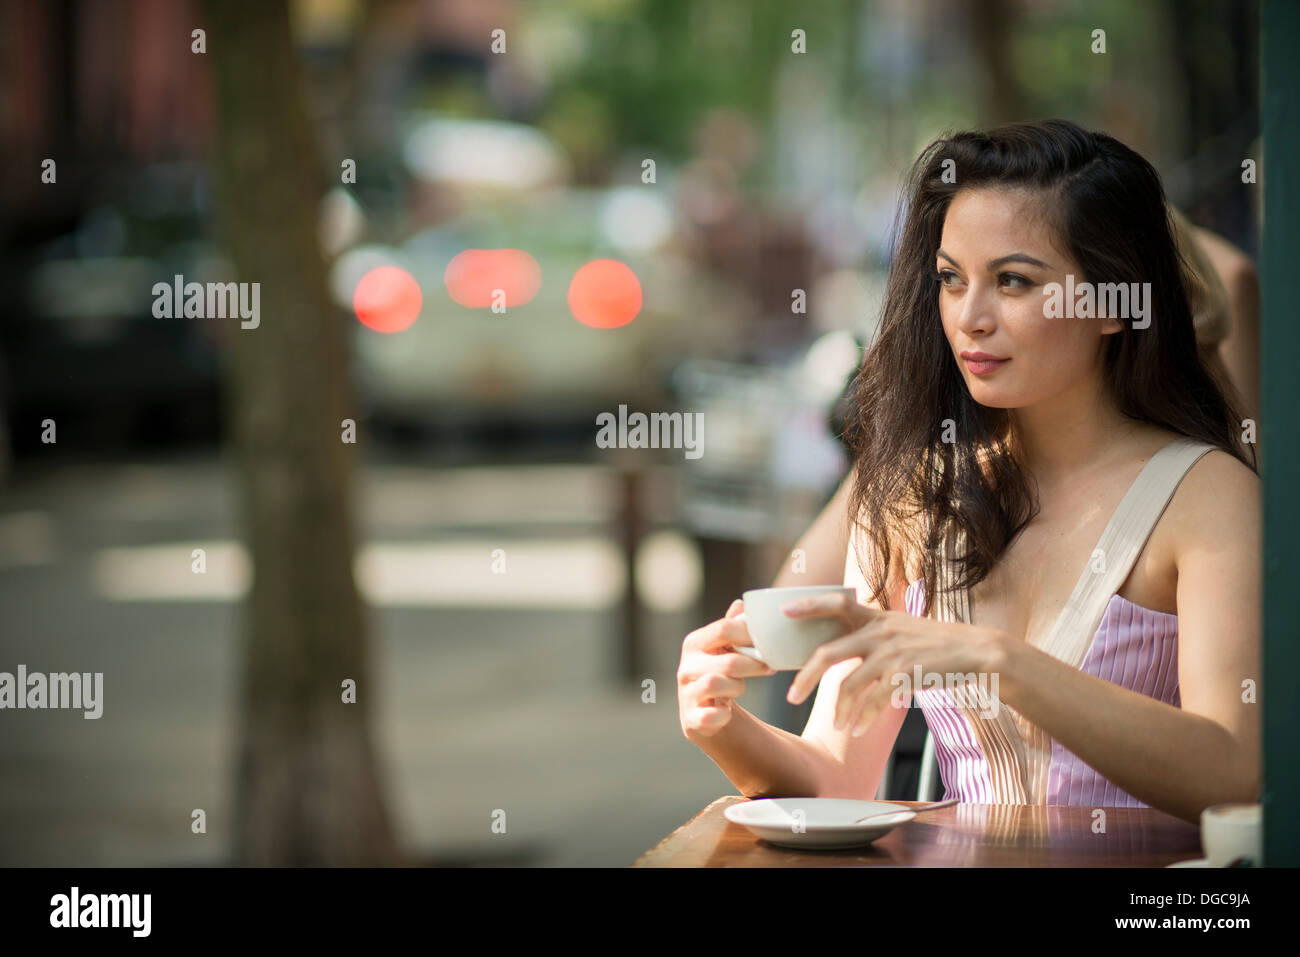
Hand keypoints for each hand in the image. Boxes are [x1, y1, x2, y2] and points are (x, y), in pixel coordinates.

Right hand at [677, 598, 777, 737]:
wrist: (704, 714)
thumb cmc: (719, 673)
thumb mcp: (724, 649)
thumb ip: (732, 627)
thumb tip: (741, 604)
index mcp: (694, 643)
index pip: (724, 629)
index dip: (750, 634)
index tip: (767, 642)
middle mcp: (686, 667)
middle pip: (728, 661)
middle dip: (754, 665)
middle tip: (769, 667)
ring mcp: (686, 693)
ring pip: (716, 684)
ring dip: (738, 686)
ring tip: (741, 686)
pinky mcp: (691, 719)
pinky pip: (711, 716)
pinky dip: (723, 714)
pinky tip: (727, 711)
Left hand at [780, 591, 1008, 735]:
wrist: (978, 652)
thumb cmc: (936, 644)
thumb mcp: (902, 629)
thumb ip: (873, 634)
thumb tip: (841, 648)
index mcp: (876, 617)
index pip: (836, 602)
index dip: (809, 604)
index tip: (784, 610)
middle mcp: (880, 631)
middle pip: (828, 652)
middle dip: (805, 677)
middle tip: (790, 696)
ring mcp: (892, 652)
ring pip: (850, 684)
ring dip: (839, 709)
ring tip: (837, 726)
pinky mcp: (906, 673)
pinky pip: (874, 700)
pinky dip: (863, 718)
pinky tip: (857, 729)